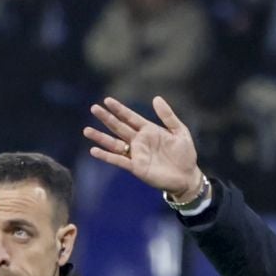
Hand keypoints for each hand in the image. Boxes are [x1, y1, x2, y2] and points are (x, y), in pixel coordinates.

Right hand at [84, 96, 203, 202]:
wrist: (188, 177)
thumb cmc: (185, 154)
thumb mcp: (179, 131)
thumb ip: (168, 116)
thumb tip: (156, 98)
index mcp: (149, 130)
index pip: (130, 117)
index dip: (119, 109)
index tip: (107, 100)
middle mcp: (139, 141)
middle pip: (119, 127)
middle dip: (107, 118)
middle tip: (94, 108)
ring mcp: (136, 154)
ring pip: (114, 143)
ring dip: (101, 137)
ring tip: (87, 130)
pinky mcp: (136, 168)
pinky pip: (119, 160)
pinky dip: (106, 156)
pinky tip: (94, 150)